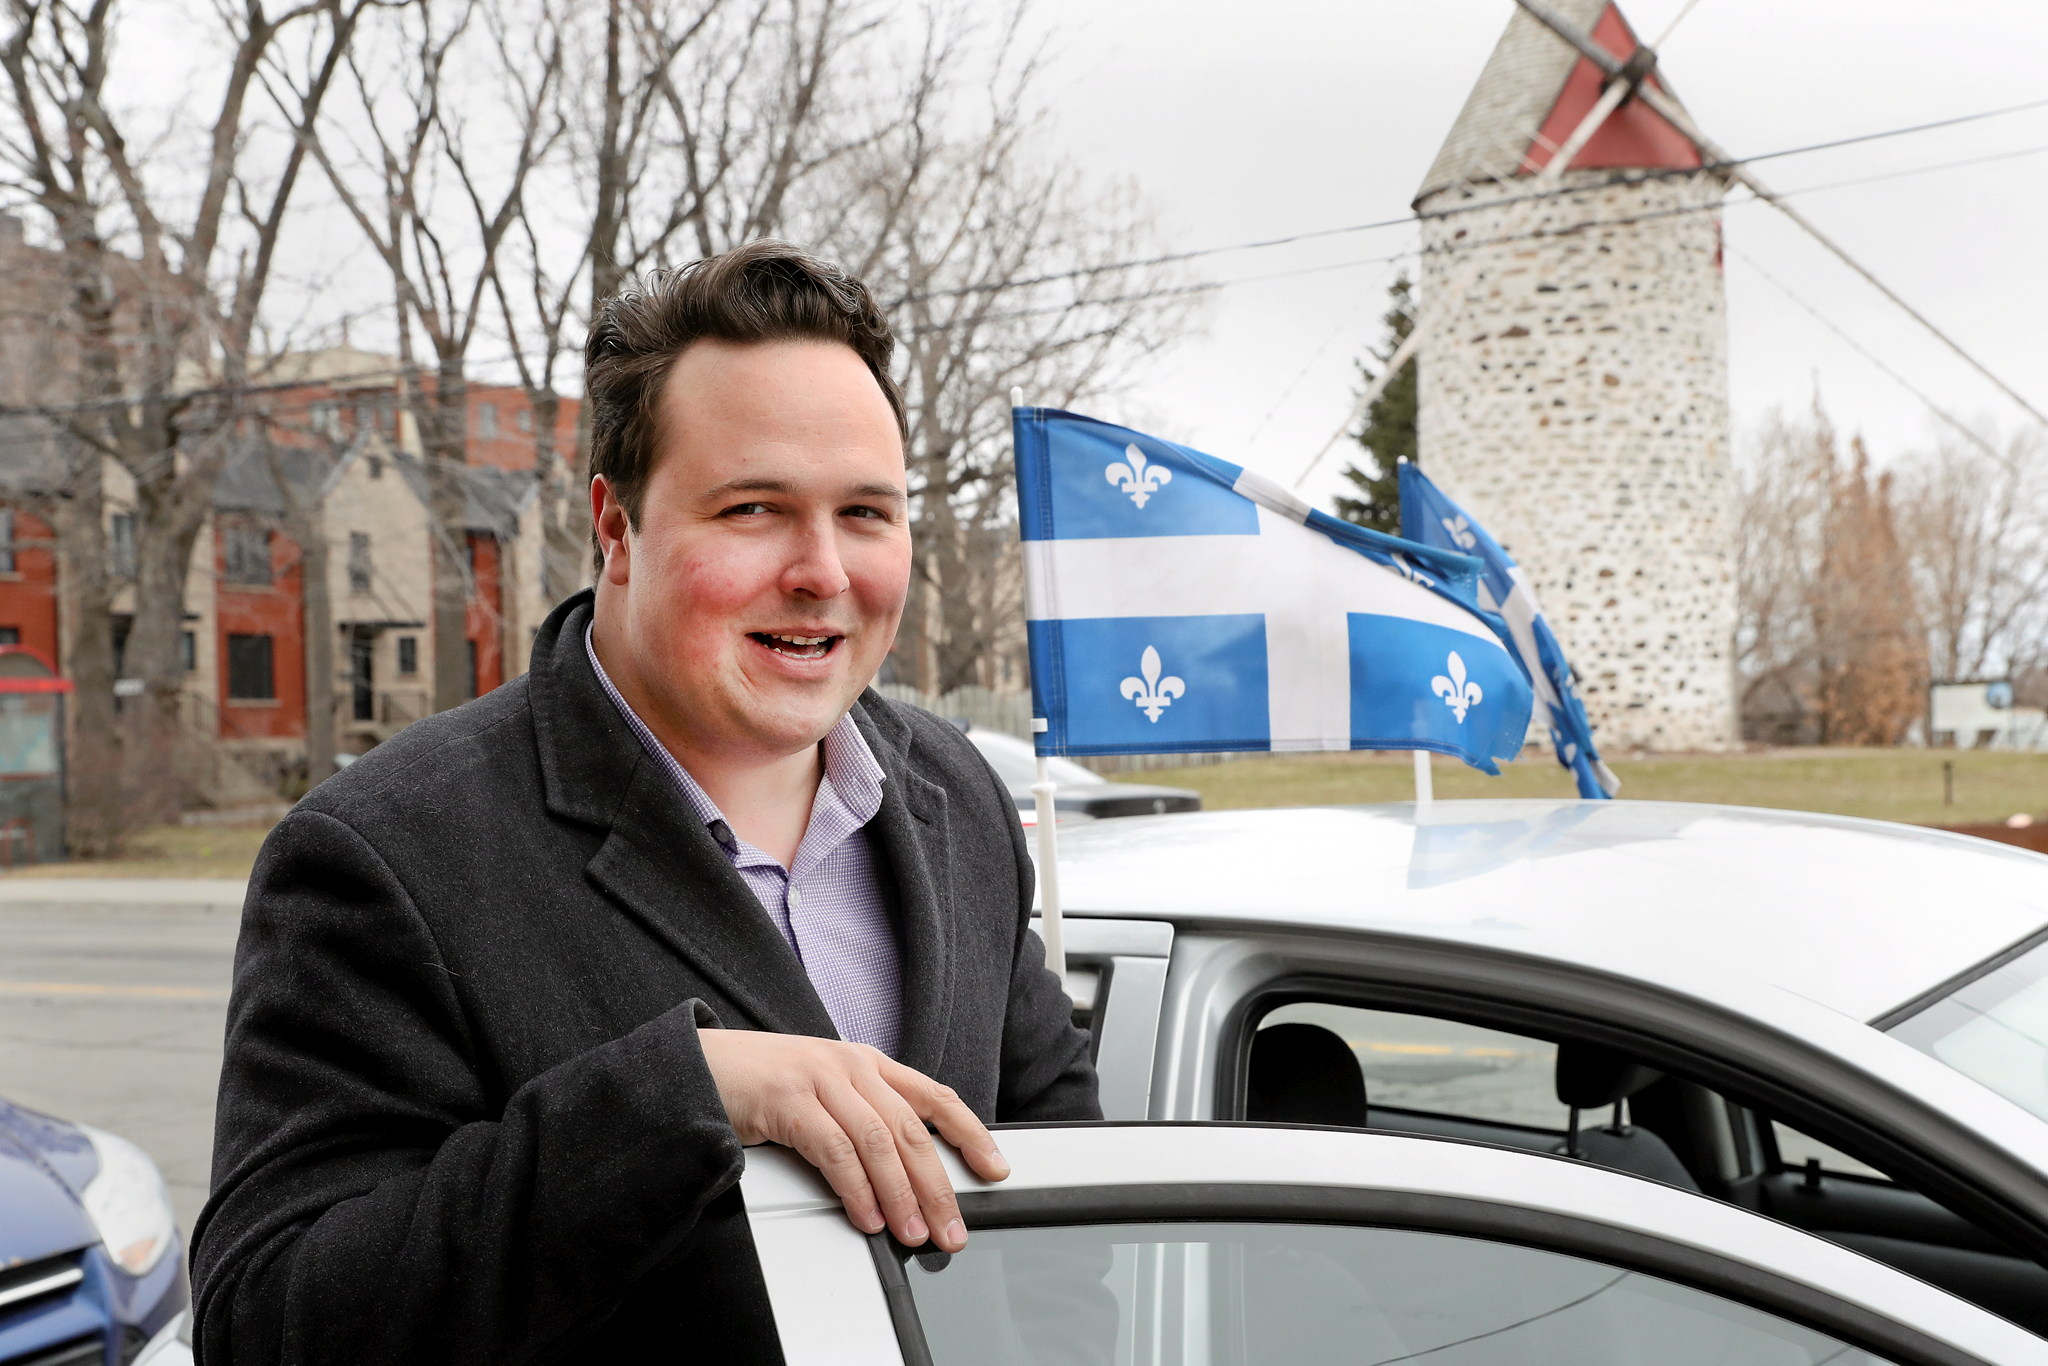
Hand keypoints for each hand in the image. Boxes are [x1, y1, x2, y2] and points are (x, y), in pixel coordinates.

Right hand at [698, 1029, 1009, 1252]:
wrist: (703, 1065)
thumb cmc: (763, 1083)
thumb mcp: (825, 1091)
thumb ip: (864, 1117)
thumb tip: (906, 1175)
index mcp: (867, 1063)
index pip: (934, 1097)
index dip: (969, 1134)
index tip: (994, 1169)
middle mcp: (850, 1066)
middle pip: (911, 1130)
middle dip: (938, 1185)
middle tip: (952, 1227)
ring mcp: (819, 1079)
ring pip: (878, 1142)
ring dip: (901, 1195)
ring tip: (913, 1232)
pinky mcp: (788, 1100)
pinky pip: (834, 1150)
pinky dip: (856, 1189)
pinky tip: (867, 1217)